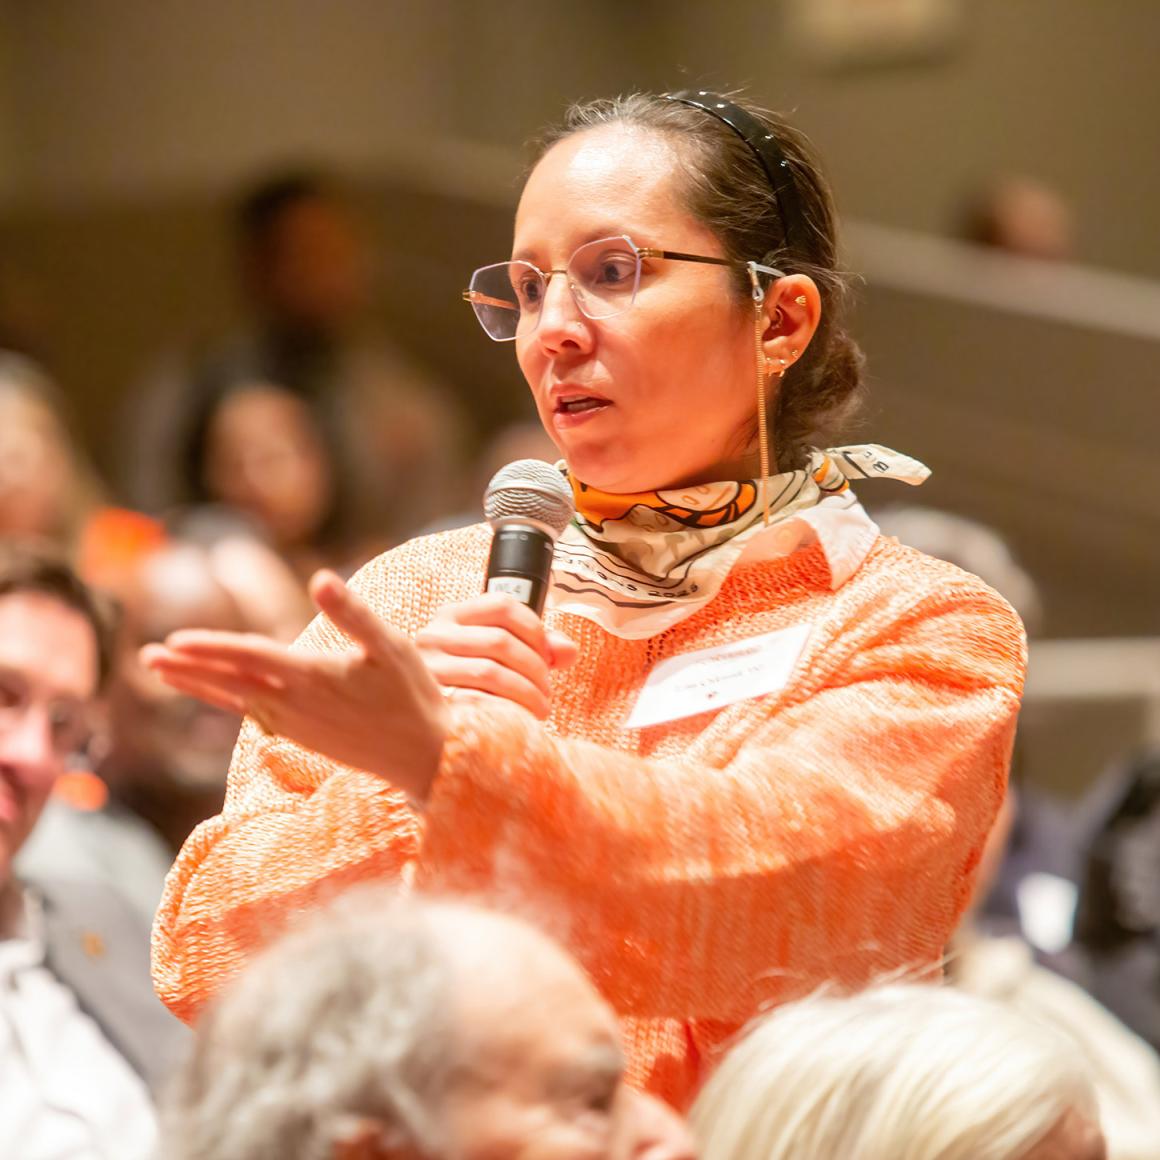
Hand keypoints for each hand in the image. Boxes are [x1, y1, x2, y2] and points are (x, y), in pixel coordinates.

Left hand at [140, 570, 447, 800]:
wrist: (425, 757)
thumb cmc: (414, 697)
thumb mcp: (392, 647)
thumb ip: (353, 613)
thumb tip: (320, 577)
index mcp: (311, 677)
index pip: (248, 657)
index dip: (210, 647)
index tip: (174, 640)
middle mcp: (294, 705)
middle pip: (229, 681)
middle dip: (187, 667)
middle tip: (147, 655)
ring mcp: (296, 724)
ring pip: (235, 699)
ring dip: (198, 684)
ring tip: (164, 672)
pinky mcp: (303, 736)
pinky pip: (253, 714)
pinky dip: (226, 700)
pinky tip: (218, 693)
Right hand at [415, 593, 577, 718]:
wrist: (420, 721)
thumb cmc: (467, 682)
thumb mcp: (497, 654)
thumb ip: (537, 647)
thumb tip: (569, 651)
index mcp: (453, 616)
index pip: (503, 606)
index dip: (535, 630)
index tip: (549, 656)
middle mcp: (435, 635)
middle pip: (500, 641)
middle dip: (535, 667)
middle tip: (547, 690)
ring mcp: (428, 667)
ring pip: (490, 672)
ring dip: (526, 692)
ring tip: (540, 707)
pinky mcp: (429, 700)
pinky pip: (474, 701)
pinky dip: (505, 710)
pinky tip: (517, 719)